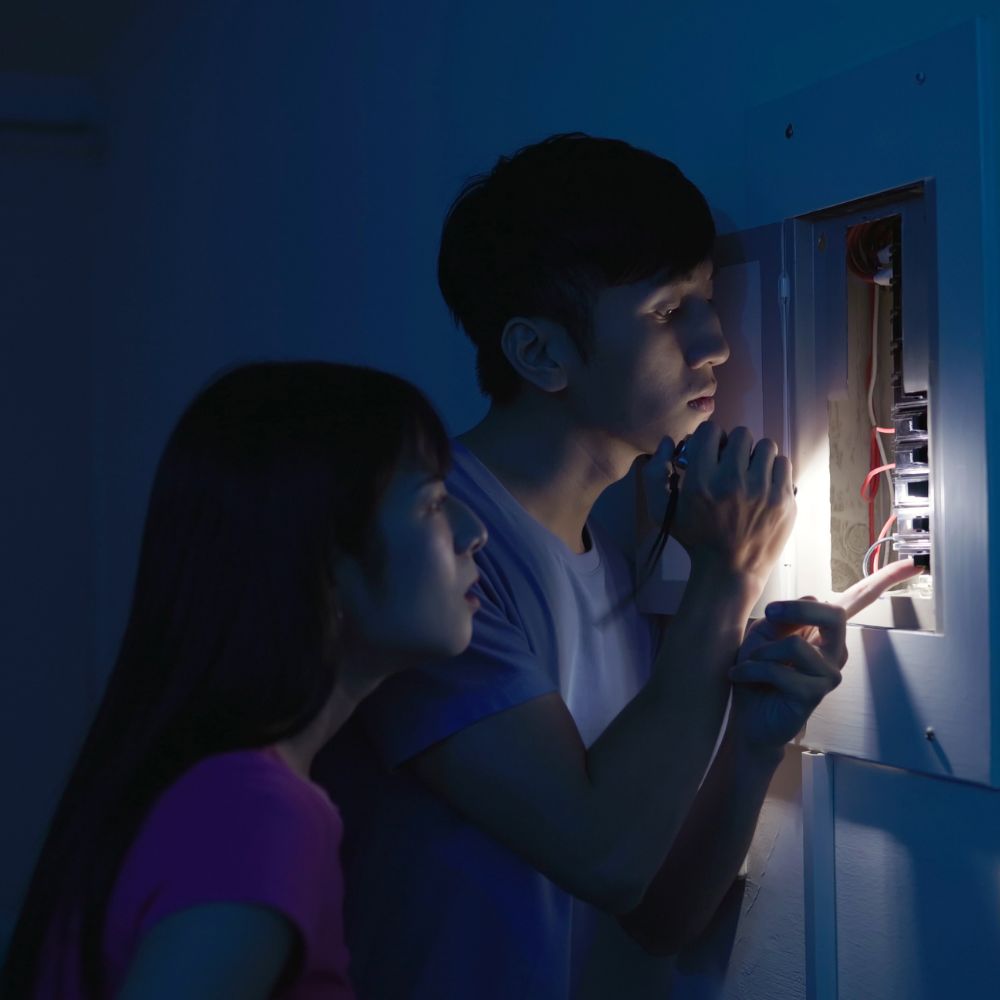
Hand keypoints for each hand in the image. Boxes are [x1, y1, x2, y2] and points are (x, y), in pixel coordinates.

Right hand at [669, 423, 795, 586]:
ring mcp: (762, 490)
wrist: (729, 570)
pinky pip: (783, 463)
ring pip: (766, 446)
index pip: (711, 431)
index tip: (712, 453)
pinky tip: (765, 484)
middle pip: (742, 434)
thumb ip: (654, 474)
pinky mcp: (784, 500)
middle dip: (735, 446)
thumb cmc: (694, 538)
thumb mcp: (661, 511)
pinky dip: (774, 470)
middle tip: (732, 464)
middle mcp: (732, 482)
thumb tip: (666, 442)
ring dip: (756, 457)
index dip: (710, 439)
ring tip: (750, 474)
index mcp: (701, 481)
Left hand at [730, 558, 925, 748]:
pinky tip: (742, 677)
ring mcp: (829, 673)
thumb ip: (784, 617)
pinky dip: (751, 670)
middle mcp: (835, 650)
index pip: (858, 601)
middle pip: (833, 613)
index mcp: (824, 630)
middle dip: (795, 609)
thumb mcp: (764, 633)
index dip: (884, 580)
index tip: (913, 566)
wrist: (747, 716)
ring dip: (761, 652)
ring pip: (795, 646)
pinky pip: (778, 671)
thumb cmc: (756, 672)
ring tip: (750, 663)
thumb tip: (808, 602)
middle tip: (769, 614)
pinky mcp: (815, 694)